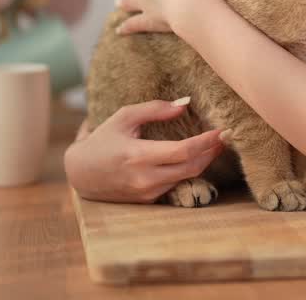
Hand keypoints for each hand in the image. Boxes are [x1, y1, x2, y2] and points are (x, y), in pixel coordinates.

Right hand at [63, 99, 227, 203]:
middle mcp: (144, 178)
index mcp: (138, 155)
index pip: (182, 152)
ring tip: (213, 145)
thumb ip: (154, 110)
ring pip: (186, 177)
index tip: (221, 131)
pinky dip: (188, 170)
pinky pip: (175, 183)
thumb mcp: (124, 117)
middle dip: (211, 152)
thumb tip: (184, 104)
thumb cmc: (103, 140)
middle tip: (225, 137)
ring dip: (203, 161)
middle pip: (191, 167)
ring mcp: (147, 192)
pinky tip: (195, 158)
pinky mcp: (148, 200)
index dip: (206, 142)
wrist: (80, 174)